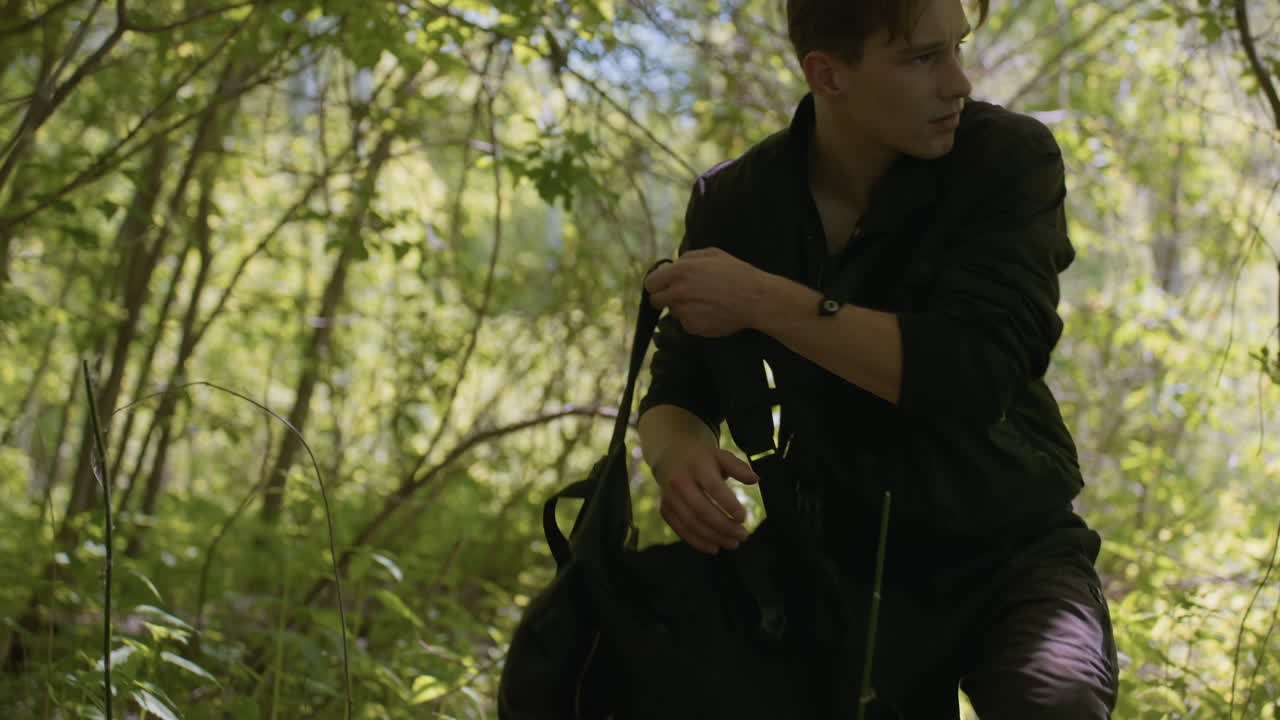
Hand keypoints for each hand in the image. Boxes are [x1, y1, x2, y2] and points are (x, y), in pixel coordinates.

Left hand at [645, 248, 768, 336]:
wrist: (755, 299)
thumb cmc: (737, 273)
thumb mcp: (712, 254)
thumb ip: (687, 258)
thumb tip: (674, 265)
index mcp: (680, 272)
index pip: (650, 283)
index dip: (657, 284)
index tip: (664, 285)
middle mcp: (678, 293)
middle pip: (655, 301)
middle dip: (665, 298)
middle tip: (682, 295)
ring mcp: (685, 313)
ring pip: (673, 313)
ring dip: (682, 309)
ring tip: (705, 302)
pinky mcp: (694, 328)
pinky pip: (686, 324)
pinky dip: (694, 320)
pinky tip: (711, 312)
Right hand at [653, 442, 759, 554]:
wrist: (670, 457)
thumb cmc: (702, 459)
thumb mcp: (720, 455)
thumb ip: (738, 467)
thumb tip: (755, 479)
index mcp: (697, 465)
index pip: (714, 488)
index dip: (729, 504)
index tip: (744, 518)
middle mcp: (679, 481)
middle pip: (702, 510)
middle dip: (724, 526)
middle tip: (743, 535)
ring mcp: (670, 497)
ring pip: (692, 523)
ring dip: (714, 537)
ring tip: (733, 543)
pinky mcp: (664, 510)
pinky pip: (681, 530)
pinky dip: (699, 542)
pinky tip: (715, 547)